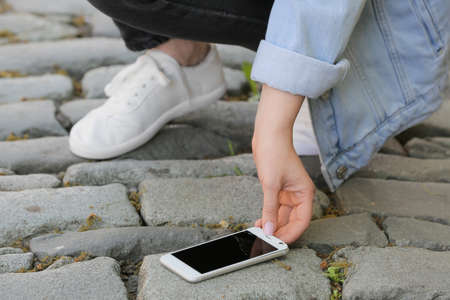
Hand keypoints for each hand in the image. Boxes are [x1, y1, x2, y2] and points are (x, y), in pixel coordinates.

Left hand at [252, 84, 314, 243]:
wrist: (268, 134)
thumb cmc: (275, 153)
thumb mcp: (271, 184)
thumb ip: (270, 209)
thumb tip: (269, 229)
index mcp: (304, 193)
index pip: (302, 221)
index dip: (291, 233)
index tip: (279, 242)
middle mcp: (298, 195)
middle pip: (292, 220)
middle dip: (281, 230)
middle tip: (267, 240)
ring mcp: (287, 193)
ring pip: (282, 215)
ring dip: (273, 224)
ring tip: (260, 232)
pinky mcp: (277, 189)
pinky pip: (274, 208)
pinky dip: (268, 215)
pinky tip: (259, 222)